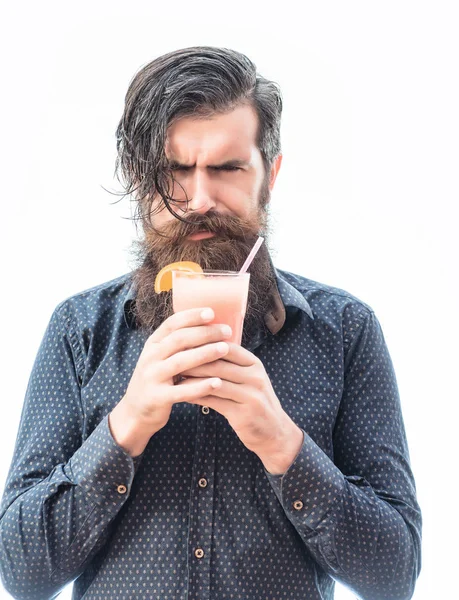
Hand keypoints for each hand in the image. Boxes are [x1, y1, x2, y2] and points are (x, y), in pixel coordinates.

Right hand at [109, 307, 231, 455]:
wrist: (135, 411)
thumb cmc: (158, 380)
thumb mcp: (160, 358)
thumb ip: (178, 345)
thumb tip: (211, 327)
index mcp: (153, 344)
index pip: (171, 324)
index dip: (191, 316)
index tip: (211, 312)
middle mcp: (150, 357)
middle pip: (179, 340)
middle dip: (204, 333)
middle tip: (226, 331)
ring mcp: (152, 377)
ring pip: (181, 362)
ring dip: (205, 354)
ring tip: (225, 349)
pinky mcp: (157, 398)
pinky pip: (181, 391)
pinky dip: (200, 386)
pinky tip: (217, 383)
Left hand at [177, 342, 303, 474]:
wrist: (274, 433)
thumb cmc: (253, 401)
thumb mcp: (247, 379)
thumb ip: (229, 365)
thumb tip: (199, 348)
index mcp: (254, 364)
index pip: (226, 346)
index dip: (204, 343)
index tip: (182, 342)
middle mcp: (254, 376)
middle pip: (219, 363)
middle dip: (193, 360)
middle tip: (172, 357)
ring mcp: (251, 395)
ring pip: (215, 382)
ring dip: (192, 378)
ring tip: (174, 375)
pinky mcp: (243, 413)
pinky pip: (215, 401)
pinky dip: (197, 396)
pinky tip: (182, 394)